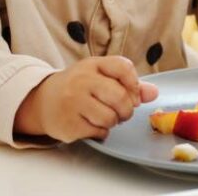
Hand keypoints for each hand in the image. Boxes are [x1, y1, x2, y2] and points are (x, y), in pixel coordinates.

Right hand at [14, 56, 157, 142]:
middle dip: (127, 110)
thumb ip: (128, 84)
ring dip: (113, 122)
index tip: (133, 95)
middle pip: (120, 97)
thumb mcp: (100, 78)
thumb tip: (154, 93)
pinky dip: (101, 132)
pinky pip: (98, 132)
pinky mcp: (68, 123)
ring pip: (110, 117)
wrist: (43, 101)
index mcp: (92, 64)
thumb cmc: (79, 88)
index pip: (123, 67)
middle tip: (122, 113)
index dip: (134, 84)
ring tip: (105, 118)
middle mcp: (81, 80)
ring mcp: (72, 102)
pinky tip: (92, 125)